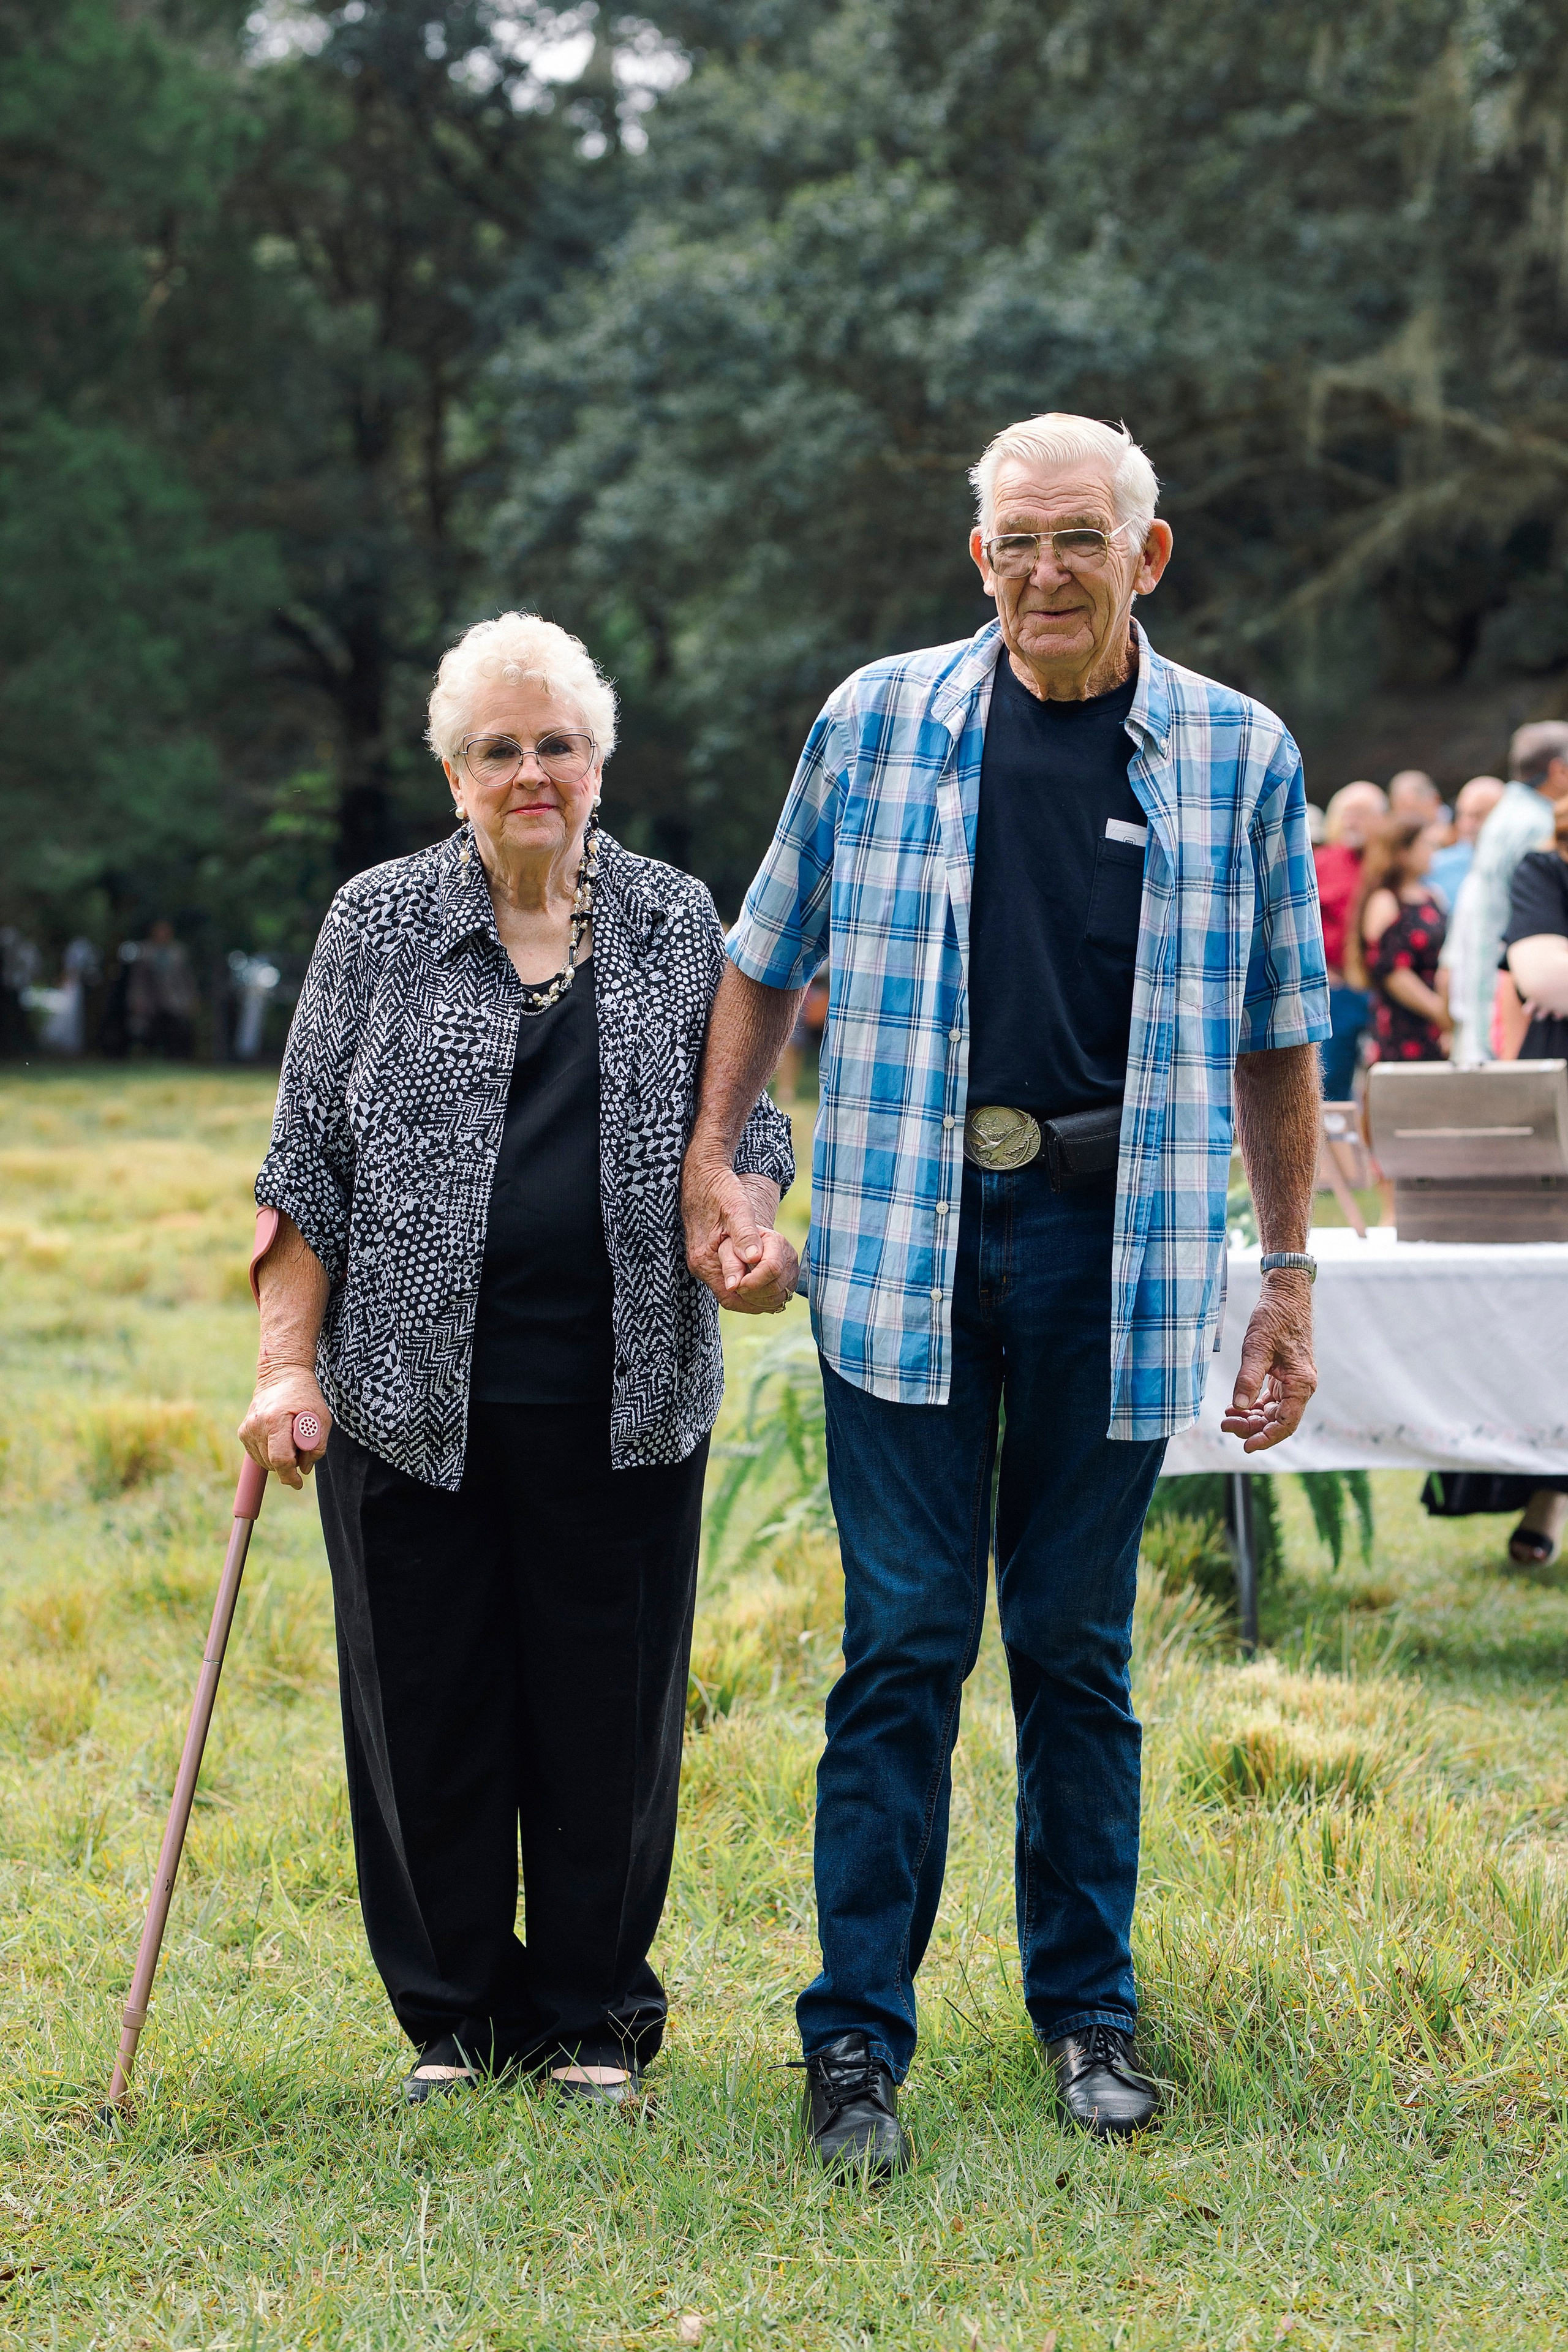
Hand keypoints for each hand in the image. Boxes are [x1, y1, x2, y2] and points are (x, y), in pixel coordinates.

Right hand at [238, 1364, 331, 1488]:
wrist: (281, 1375)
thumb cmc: (305, 1395)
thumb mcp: (322, 1418)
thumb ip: (317, 1446)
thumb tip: (304, 1469)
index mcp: (275, 1420)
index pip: (280, 1459)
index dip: (290, 1475)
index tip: (298, 1483)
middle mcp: (256, 1425)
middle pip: (273, 1463)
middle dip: (289, 1464)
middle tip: (302, 1447)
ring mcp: (247, 1428)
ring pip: (265, 1462)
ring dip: (280, 1459)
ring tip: (291, 1438)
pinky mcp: (243, 1431)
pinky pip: (258, 1454)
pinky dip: (270, 1453)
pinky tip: (279, 1437)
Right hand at [683, 1158, 798, 1313]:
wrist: (702, 1174)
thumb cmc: (720, 1188)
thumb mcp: (736, 1207)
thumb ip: (745, 1234)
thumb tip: (754, 1259)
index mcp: (704, 1258)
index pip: (731, 1295)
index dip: (757, 1297)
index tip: (781, 1291)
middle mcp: (701, 1266)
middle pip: (732, 1298)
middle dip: (760, 1298)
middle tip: (785, 1292)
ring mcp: (704, 1263)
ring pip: (733, 1293)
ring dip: (757, 1292)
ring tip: (781, 1285)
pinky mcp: (710, 1257)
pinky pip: (731, 1279)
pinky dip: (750, 1281)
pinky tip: (768, 1276)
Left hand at [1220, 1272, 1315, 1452]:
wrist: (1286, 1295)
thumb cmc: (1275, 1317)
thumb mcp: (1257, 1347)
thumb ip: (1248, 1377)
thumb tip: (1239, 1406)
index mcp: (1301, 1383)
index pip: (1285, 1423)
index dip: (1266, 1438)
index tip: (1245, 1446)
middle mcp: (1302, 1386)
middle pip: (1278, 1420)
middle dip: (1252, 1427)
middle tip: (1224, 1424)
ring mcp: (1294, 1381)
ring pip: (1273, 1411)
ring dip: (1251, 1417)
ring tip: (1226, 1417)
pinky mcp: (1285, 1374)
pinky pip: (1271, 1399)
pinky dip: (1254, 1405)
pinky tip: (1235, 1405)